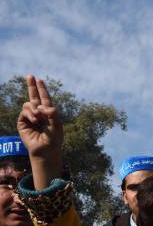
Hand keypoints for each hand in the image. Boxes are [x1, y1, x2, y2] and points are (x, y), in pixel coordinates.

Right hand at [17, 75, 62, 189]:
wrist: (46, 150)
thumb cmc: (54, 139)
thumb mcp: (57, 125)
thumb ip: (52, 113)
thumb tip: (41, 106)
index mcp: (49, 113)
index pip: (45, 98)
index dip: (42, 89)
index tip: (39, 80)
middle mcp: (39, 113)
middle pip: (34, 96)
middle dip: (31, 86)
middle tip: (30, 76)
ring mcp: (30, 117)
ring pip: (28, 104)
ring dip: (34, 108)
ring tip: (38, 118)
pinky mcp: (23, 122)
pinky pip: (24, 112)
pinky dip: (30, 114)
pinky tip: (35, 121)